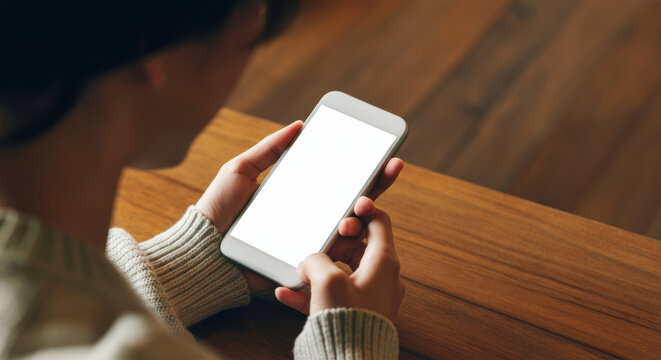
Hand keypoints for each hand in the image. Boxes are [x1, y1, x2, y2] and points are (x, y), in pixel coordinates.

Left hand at [196, 120, 403, 293]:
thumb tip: (298, 125)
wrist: (203, 250)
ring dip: (363, 215)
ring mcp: (309, 241)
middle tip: (389, 171)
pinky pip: (332, 255)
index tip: (384, 154)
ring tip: (360, 207)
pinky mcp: (303, 263)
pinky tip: (352, 228)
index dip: (363, 168)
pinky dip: (347, 243)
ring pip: (349, 229)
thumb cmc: (218, 209)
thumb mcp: (240, 170)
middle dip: (376, 187)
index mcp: (299, 194)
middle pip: (352, 202)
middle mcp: (309, 217)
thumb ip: (269, 149)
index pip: (337, 180)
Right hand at [275, 207, 404, 322]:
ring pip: (341, 272)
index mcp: (383, 263)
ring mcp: (368, 298)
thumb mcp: (327, 280)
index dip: (361, 212)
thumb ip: (316, 260)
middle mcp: (381, 278)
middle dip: (333, 245)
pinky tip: (286, 293)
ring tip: (298, 272)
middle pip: (357, 247)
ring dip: (318, 269)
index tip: (345, 210)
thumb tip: (309, 262)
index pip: (378, 223)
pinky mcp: (354, 315)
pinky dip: (311, 292)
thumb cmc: (347, 323)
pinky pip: (331, 297)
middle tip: (318, 245)